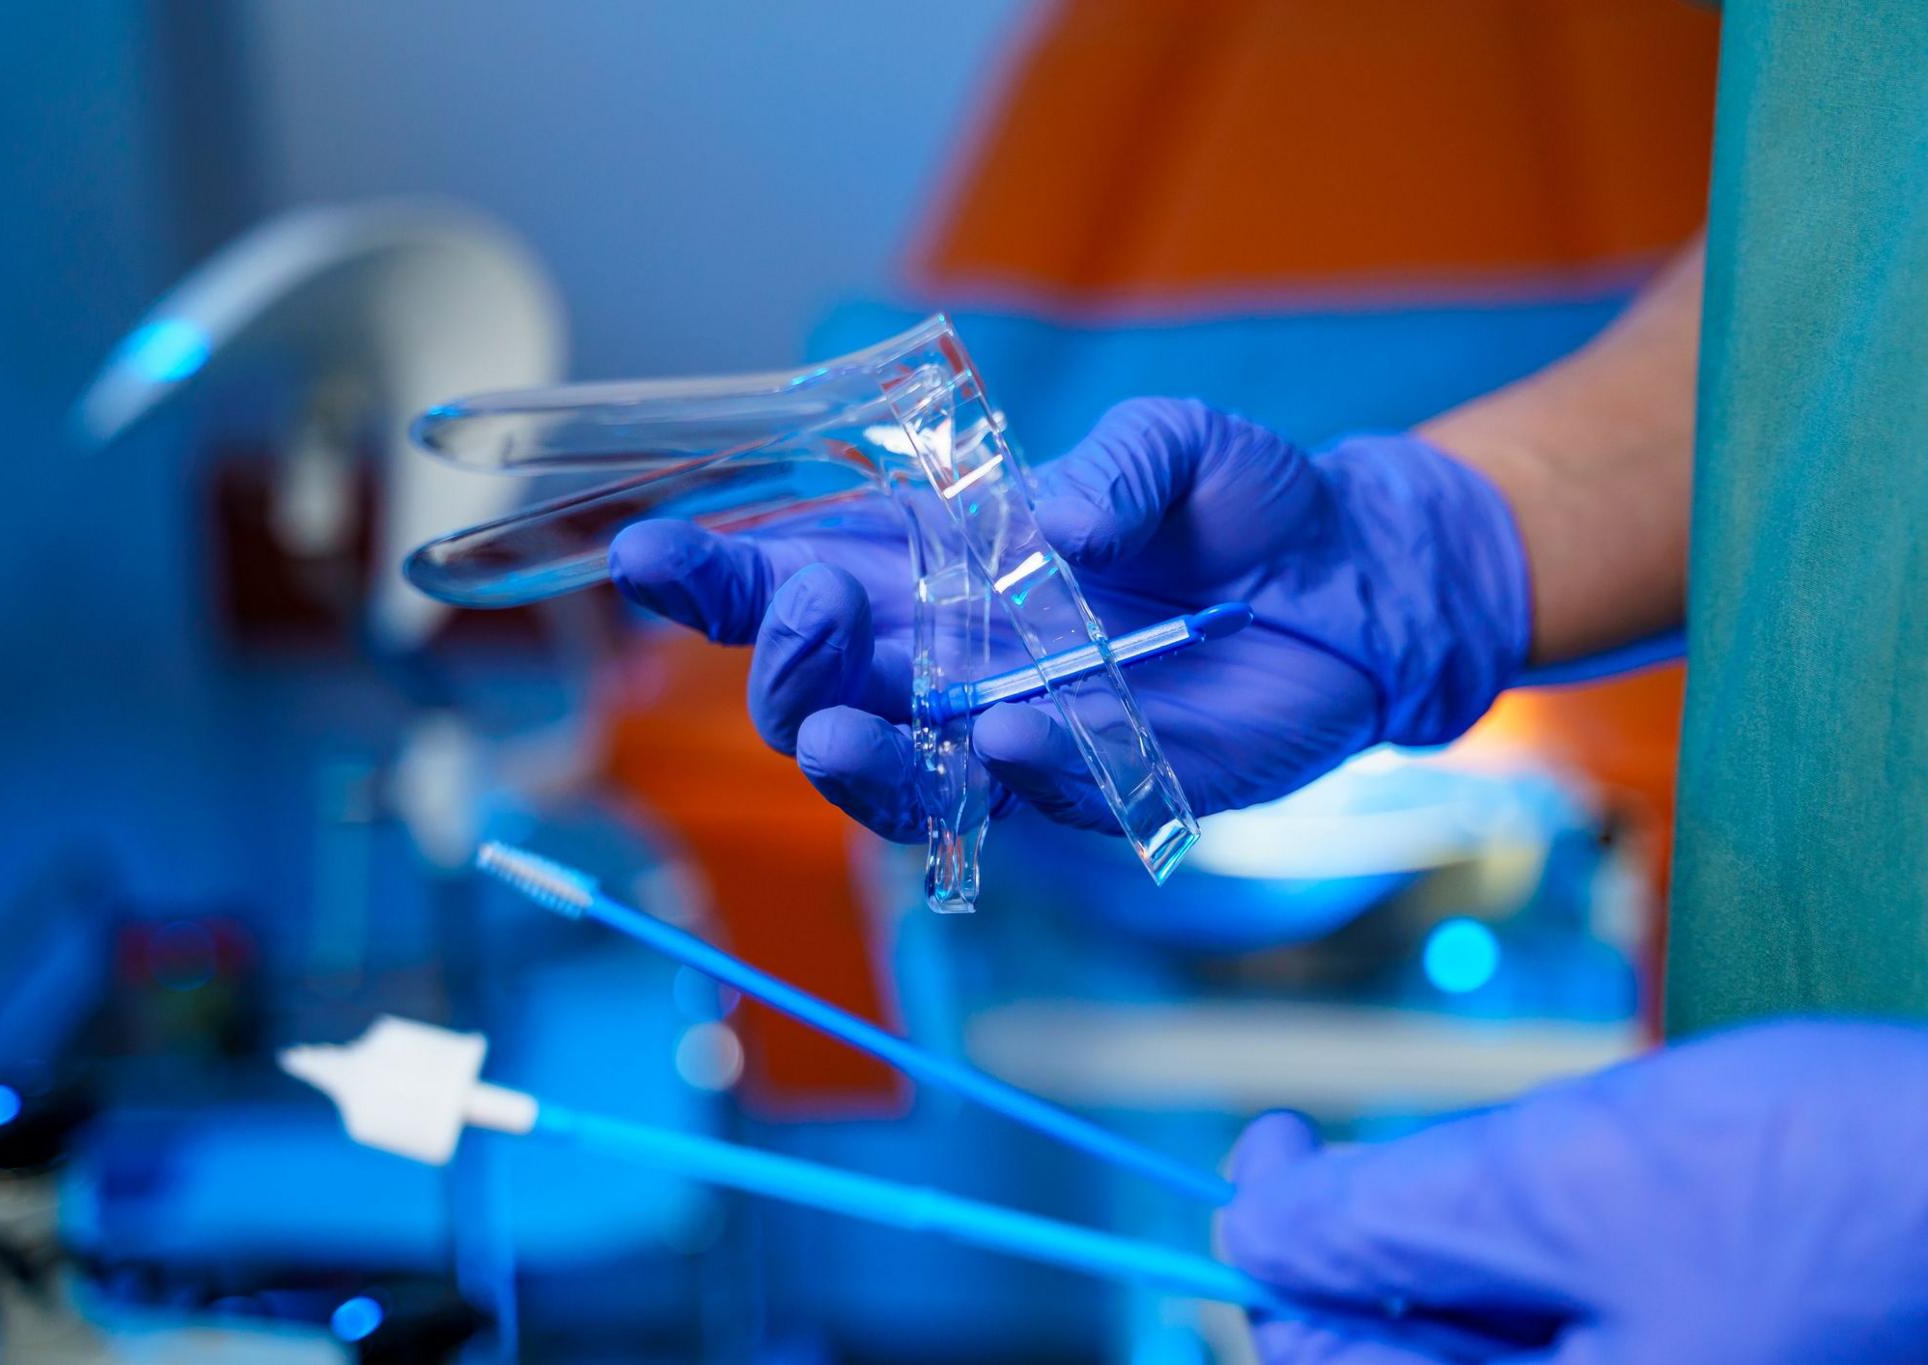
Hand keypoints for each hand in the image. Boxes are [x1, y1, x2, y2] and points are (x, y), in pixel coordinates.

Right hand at [606, 397, 1527, 839]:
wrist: (1357, 589)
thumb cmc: (1248, 505)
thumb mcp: (1183, 444)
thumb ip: (1122, 465)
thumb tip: (1062, 529)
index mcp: (932, 565)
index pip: (791, 575)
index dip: (709, 575)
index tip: (640, 557)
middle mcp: (947, 657)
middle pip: (808, 686)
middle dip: (776, 659)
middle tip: (805, 614)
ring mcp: (1009, 729)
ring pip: (886, 772)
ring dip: (847, 756)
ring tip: (837, 731)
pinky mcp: (1095, 785)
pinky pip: (1027, 798)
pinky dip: (1010, 771)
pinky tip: (1012, 733)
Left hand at [1220, 1019, 1927, 1363]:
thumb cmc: (1814, 1185)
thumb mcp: (1557, 1187)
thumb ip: (1380, 1222)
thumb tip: (1250, 1228)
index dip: (1271, 1257)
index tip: (1268, 1142)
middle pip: (1403, 1360)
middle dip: (1363, 1249)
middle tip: (1338, 1141)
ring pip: (1478, 1339)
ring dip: (1446, 1244)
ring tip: (1511, 1162)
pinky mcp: (1694, 1362)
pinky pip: (1560, 1326)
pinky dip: (1524, 1254)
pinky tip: (1570, 1189)